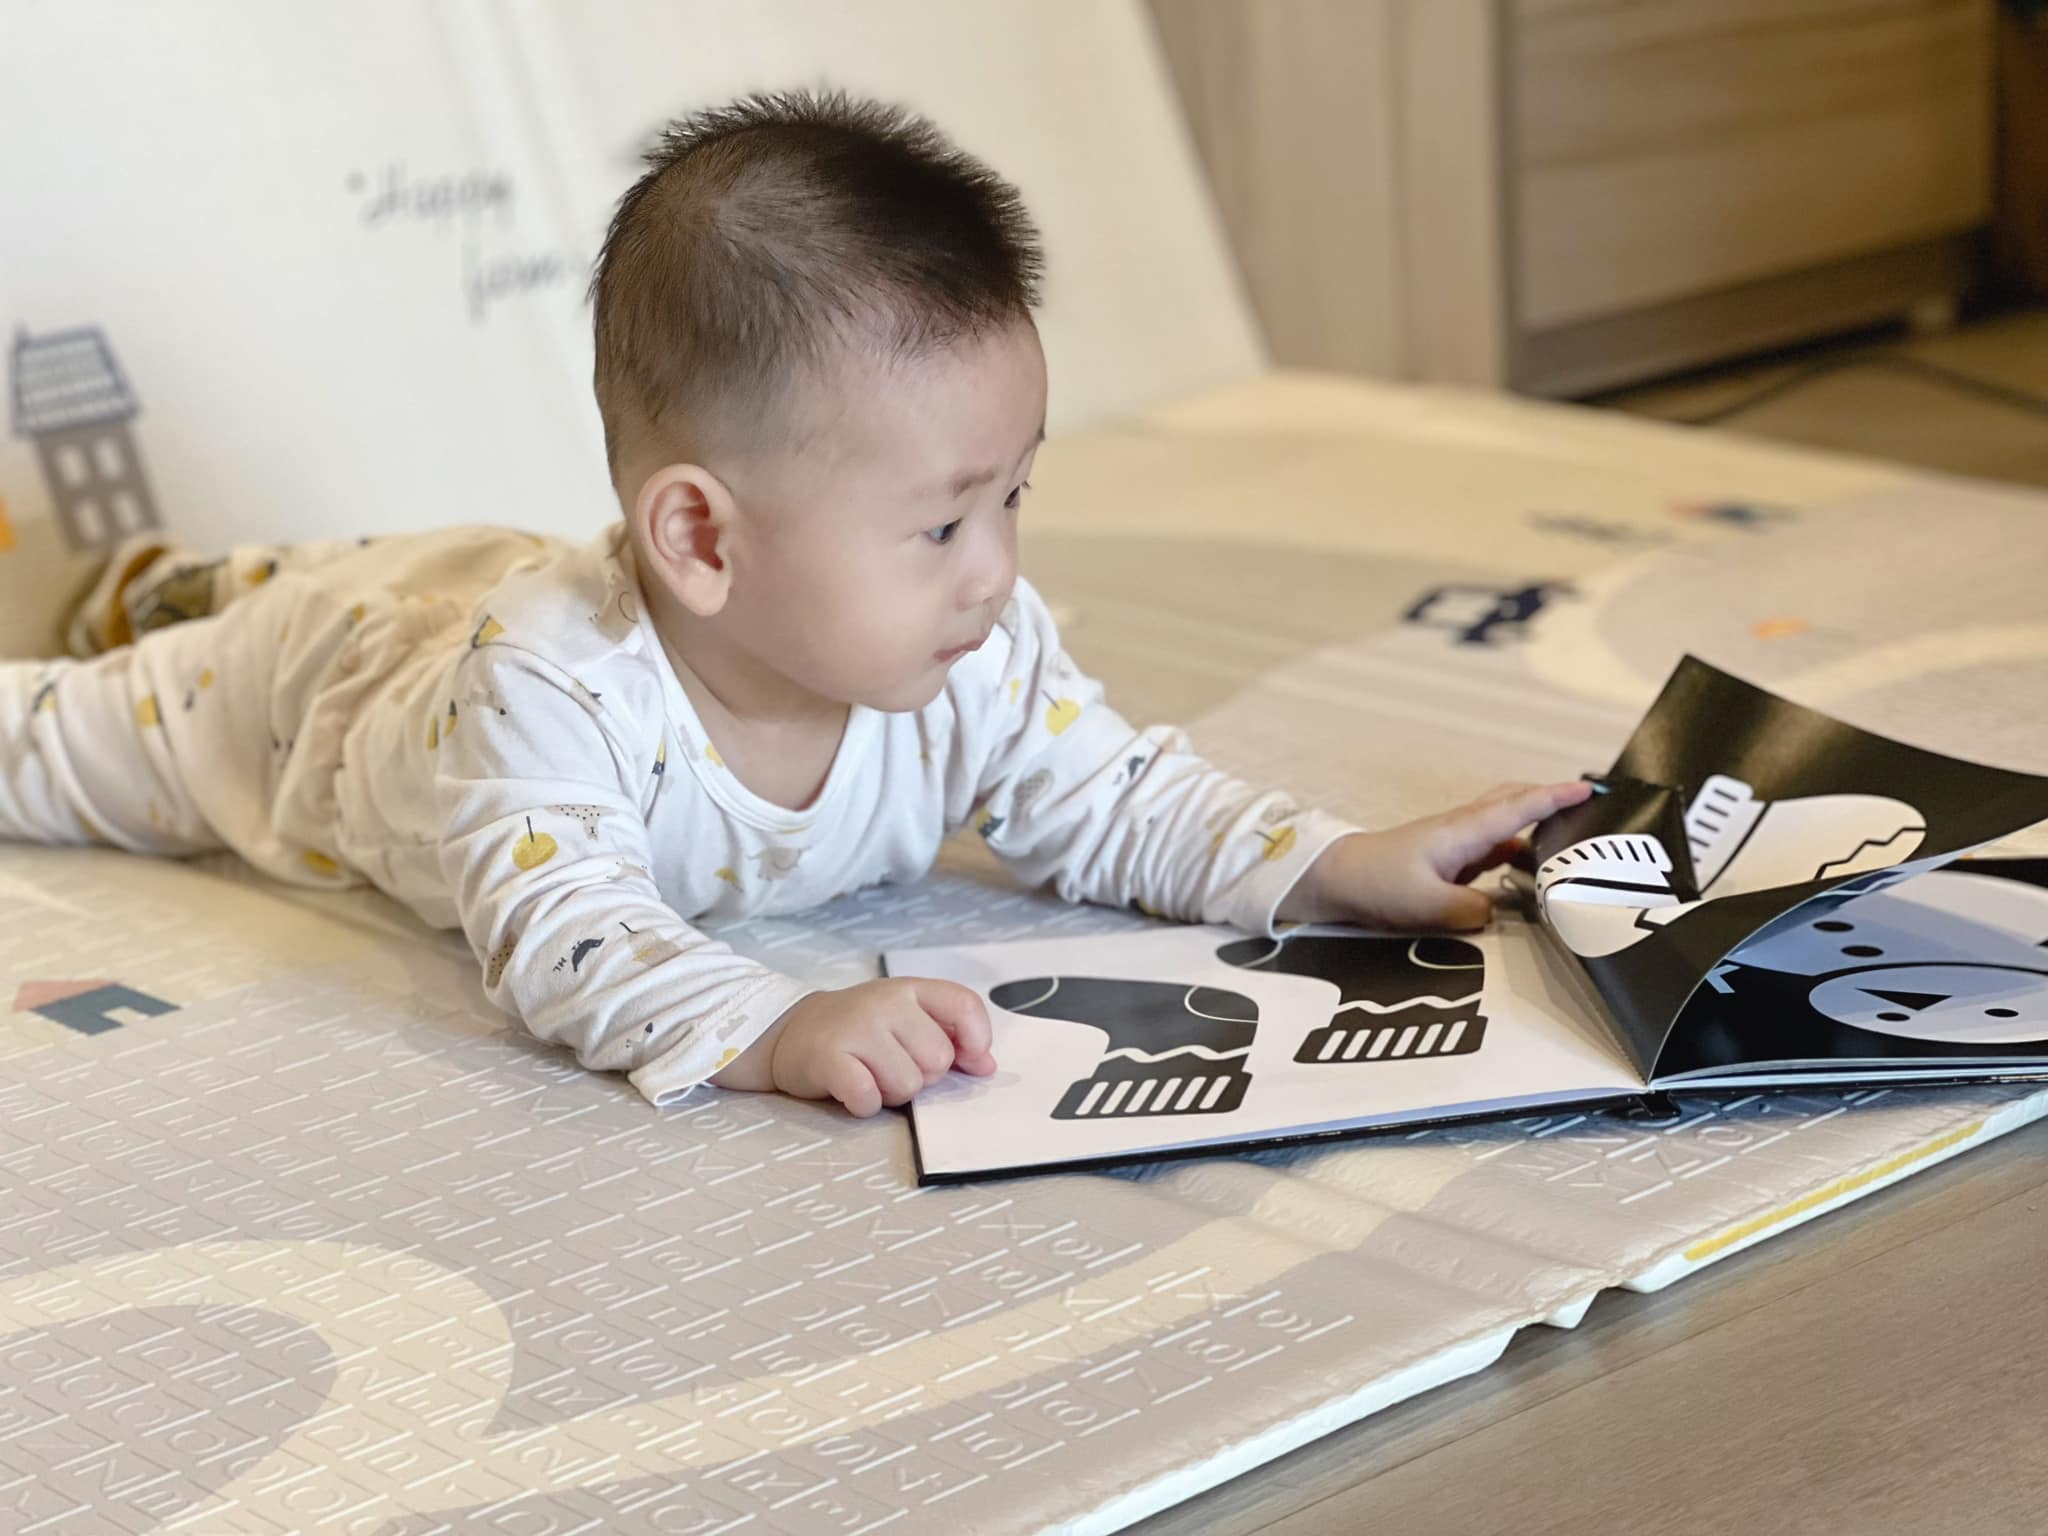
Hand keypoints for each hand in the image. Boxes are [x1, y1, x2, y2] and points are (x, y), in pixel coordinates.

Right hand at [713, 977, 996, 1116]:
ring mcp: (857, 1027)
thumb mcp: (905, 1020)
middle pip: (938, 1061)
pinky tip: (849, 1089)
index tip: (969, 1060)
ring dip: (890, 1094)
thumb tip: (987, 1067)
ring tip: (868, 1076)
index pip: (965, 1005)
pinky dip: (863, 1105)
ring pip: (907, 1086)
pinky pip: (869, 1099)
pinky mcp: (829, 1058)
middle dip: (921, 1077)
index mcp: (911, 990)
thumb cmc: (859, 1030)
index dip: (977, 1039)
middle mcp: (886, 1002)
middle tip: (891, 1067)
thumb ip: (948, 1037)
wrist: (789, 1032)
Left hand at [1277, 780, 1593, 931]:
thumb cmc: (1377, 883)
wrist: (1336, 879)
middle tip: (1588, 809)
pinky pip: (1492, 849)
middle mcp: (1463, 829)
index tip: (1589, 789)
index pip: (1519, 807)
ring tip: (1568, 849)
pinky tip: (1527, 875)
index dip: (1556, 798)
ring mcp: (1456, 842)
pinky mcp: (1448, 859)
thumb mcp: (1429, 906)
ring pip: (1505, 827)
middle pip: (1515, 804)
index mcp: (1463, 831)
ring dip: (1536, 832)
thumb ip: (1472, 911)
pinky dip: (1515, 854)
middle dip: (1551, 801)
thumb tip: (1500, 911)